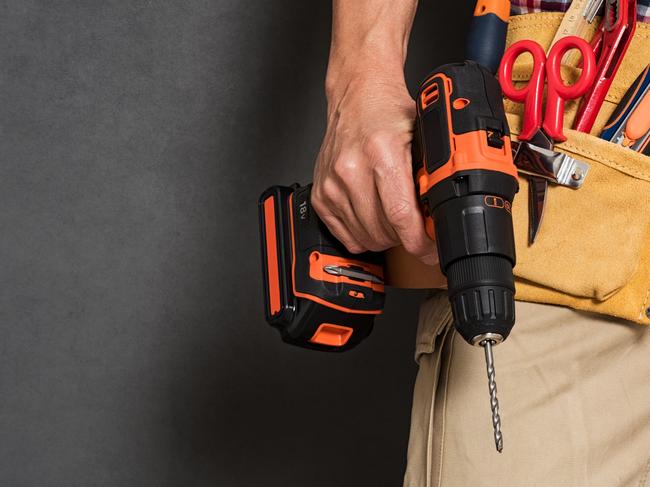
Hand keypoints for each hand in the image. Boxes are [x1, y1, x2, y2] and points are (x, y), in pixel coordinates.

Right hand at [311, 76, 437, 265]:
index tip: (431, 249)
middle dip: (406, 238)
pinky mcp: (320, 195)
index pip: (401, 216)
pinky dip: (363, 235)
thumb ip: (430, 176)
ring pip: (365, 238)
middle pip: (383, 232)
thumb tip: (441, 215)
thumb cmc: (387, 114)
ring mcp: (332, 185)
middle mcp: (350, 170)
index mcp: (380, 154)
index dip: (420, 242)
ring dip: (385, 238)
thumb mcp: (422, 137)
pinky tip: (374, 218)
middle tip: (417, 228)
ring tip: (395, 219)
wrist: (356, 97)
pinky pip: (345, 236)